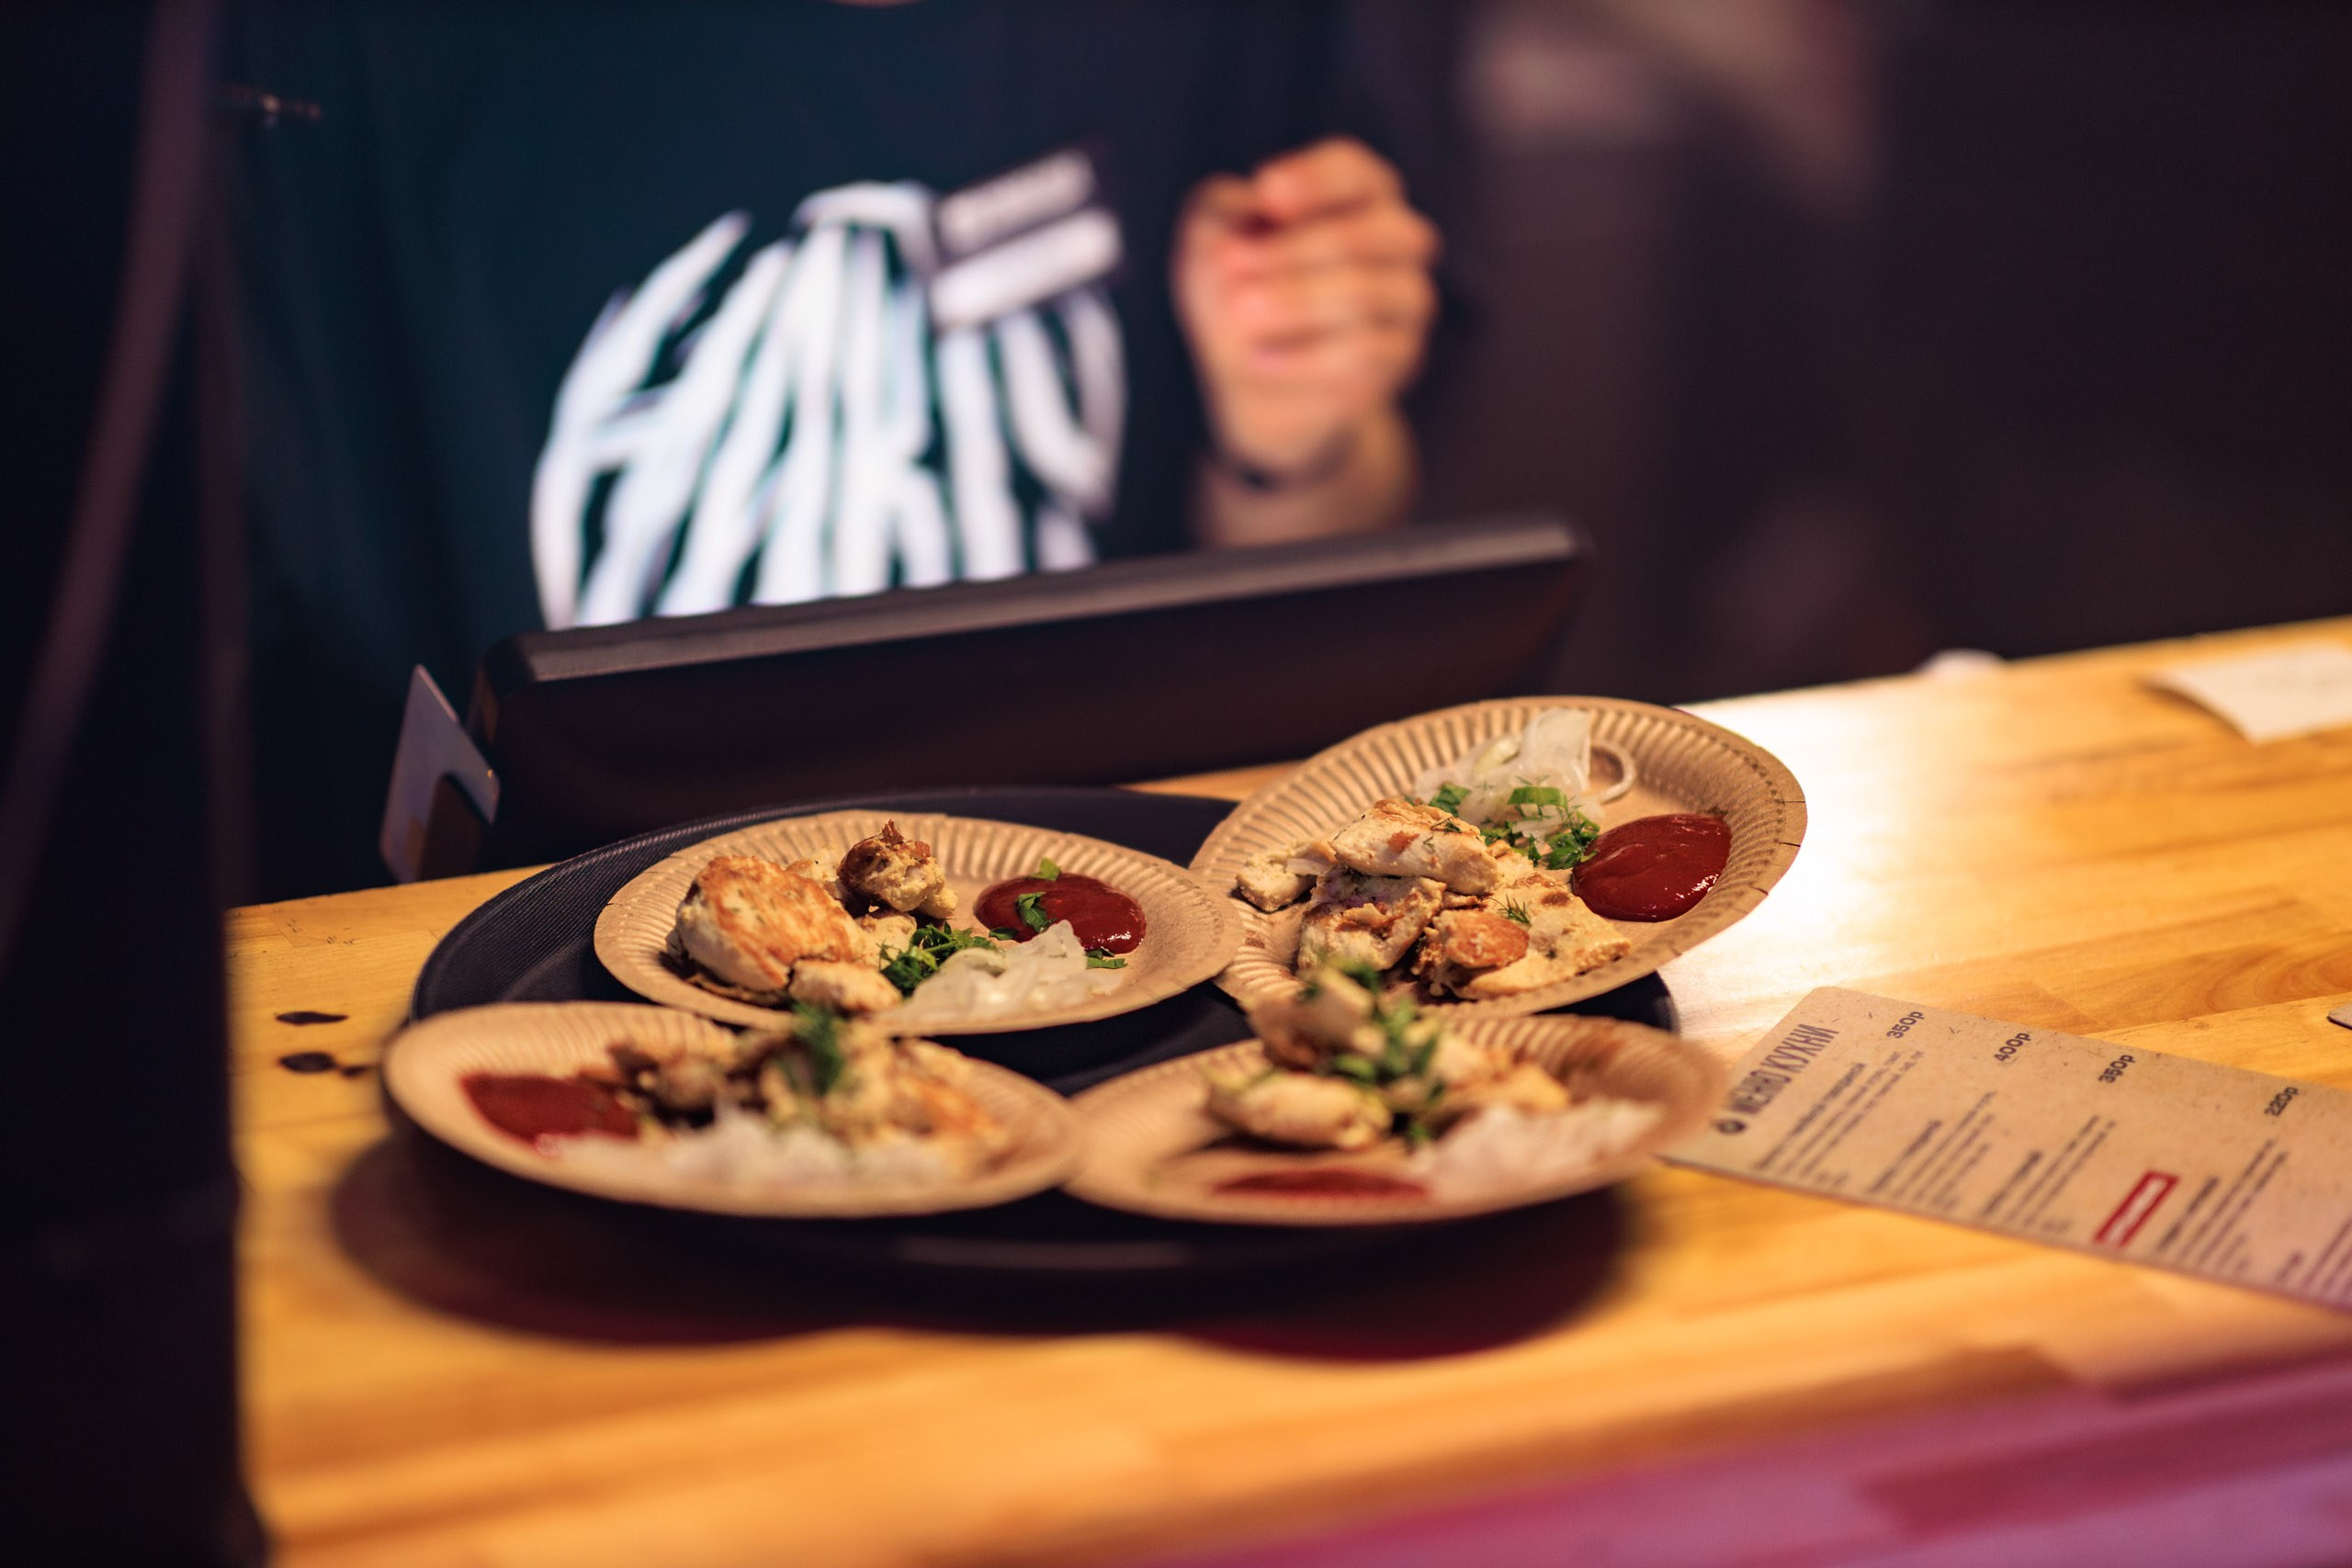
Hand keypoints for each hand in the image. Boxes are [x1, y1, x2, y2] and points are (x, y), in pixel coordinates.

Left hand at [1174, 137, 1438, 480]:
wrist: (1255, 371)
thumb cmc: (1240, 285)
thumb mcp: (1210, 240)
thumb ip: (1220, 215)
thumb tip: (1249, 223)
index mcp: (1359, 191)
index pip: (1351, 170)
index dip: (1314, 179)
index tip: (1267, 192)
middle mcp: (1397, 236)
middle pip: (1361, 232)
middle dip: (1290, 249)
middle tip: (1230, 263)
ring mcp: (1406, 294)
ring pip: (1362, 293)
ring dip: (1293, 299)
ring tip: (1240, 310)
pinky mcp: (1400, 351)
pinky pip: (1361, 351)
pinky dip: (1303, 355)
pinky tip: (1258, 357)